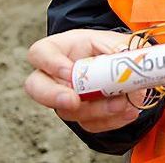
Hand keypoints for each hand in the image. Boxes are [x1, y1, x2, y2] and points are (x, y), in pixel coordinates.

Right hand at [24, 29, 144, 132]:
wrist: (123, 67)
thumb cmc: (110, 48)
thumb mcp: (116, 40)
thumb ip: (118, 46)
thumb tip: (124, 53)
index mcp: (59, 49)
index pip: (40, 53)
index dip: (50, 63)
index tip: (69, 71)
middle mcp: (55, 76)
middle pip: (36, 88)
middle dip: (54, 97)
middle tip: (74, 101)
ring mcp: (65, 99)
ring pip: (67, 111)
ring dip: (95, 110)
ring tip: (120, 103)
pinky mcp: (81, 116)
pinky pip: (89, 124)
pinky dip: (110, 120)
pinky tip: (127, 111)